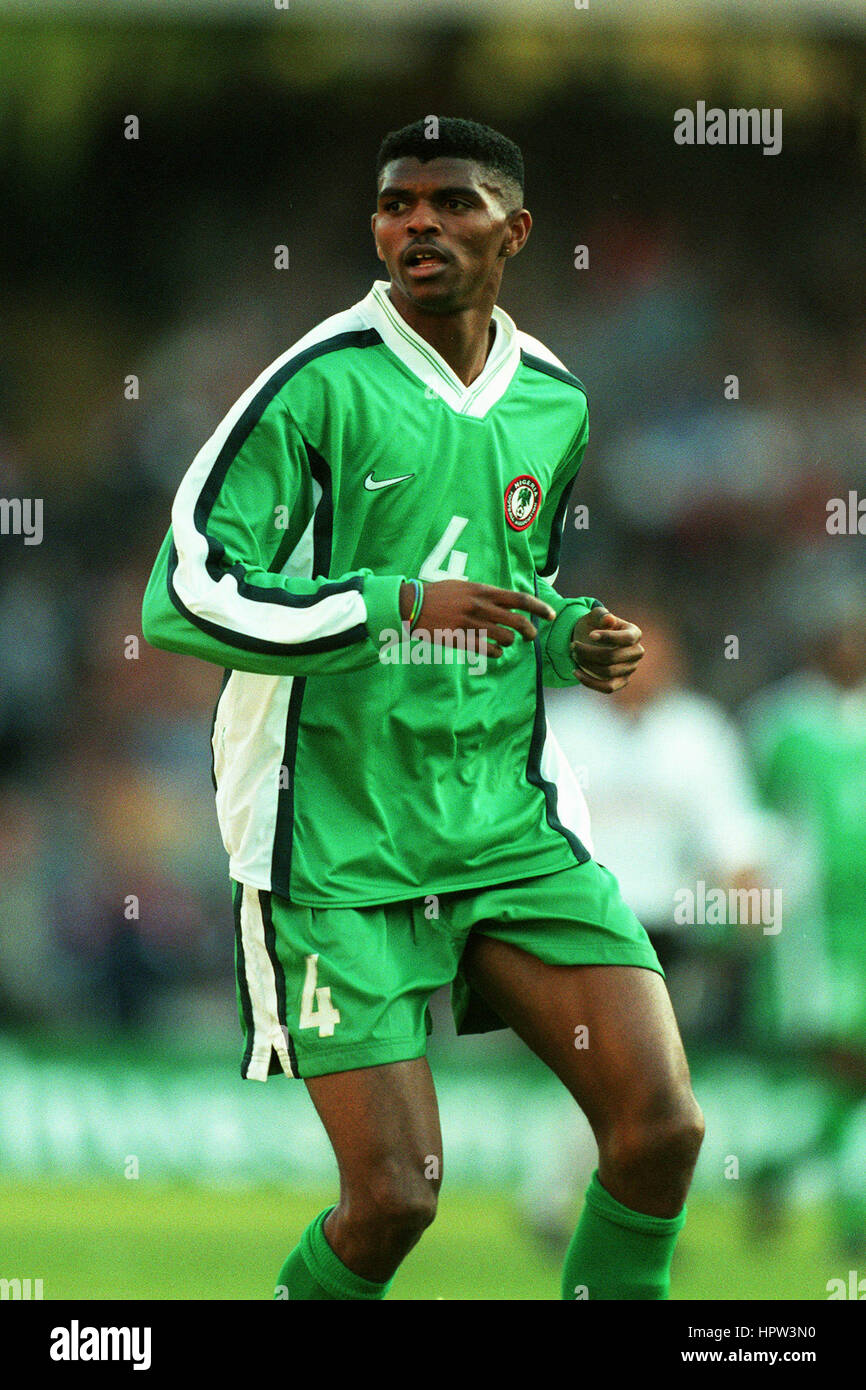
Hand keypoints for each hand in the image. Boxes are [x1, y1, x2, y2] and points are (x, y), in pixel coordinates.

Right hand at [400, 579, 554, 658]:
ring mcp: (471, 624)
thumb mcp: (464, 586)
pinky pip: (488, 650)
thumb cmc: (438, 594)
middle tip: (529, 636)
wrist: (412, 605)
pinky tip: (494, 652)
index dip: (539, 608)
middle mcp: (480, 606)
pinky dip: (496, 653)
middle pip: (517, 621)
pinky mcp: (461, 639)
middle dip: (528, 631)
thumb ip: (485, 593)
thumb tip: (505, 601)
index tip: (550, 615)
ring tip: (504, 642)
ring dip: (509, 642)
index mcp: (483, 591)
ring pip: (505, 638)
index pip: (520, 599)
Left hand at [569, 607, 643, 691]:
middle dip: (589, 652)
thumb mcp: (595, 616)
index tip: (590, 635)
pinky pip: (607, 687)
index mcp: (635, 633)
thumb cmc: (594, 625)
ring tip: (574, 654)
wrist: (589, 640)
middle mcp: (636, 652)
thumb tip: (609, 620)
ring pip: (607, 672)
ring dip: (586, 664)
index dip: (608, 637)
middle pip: (613, 657)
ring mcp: (630, 669)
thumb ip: (601, 615)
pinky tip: (575, 672)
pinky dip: (589, 681)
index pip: (626, 638)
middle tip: (573, 645)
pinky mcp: (621, 682)